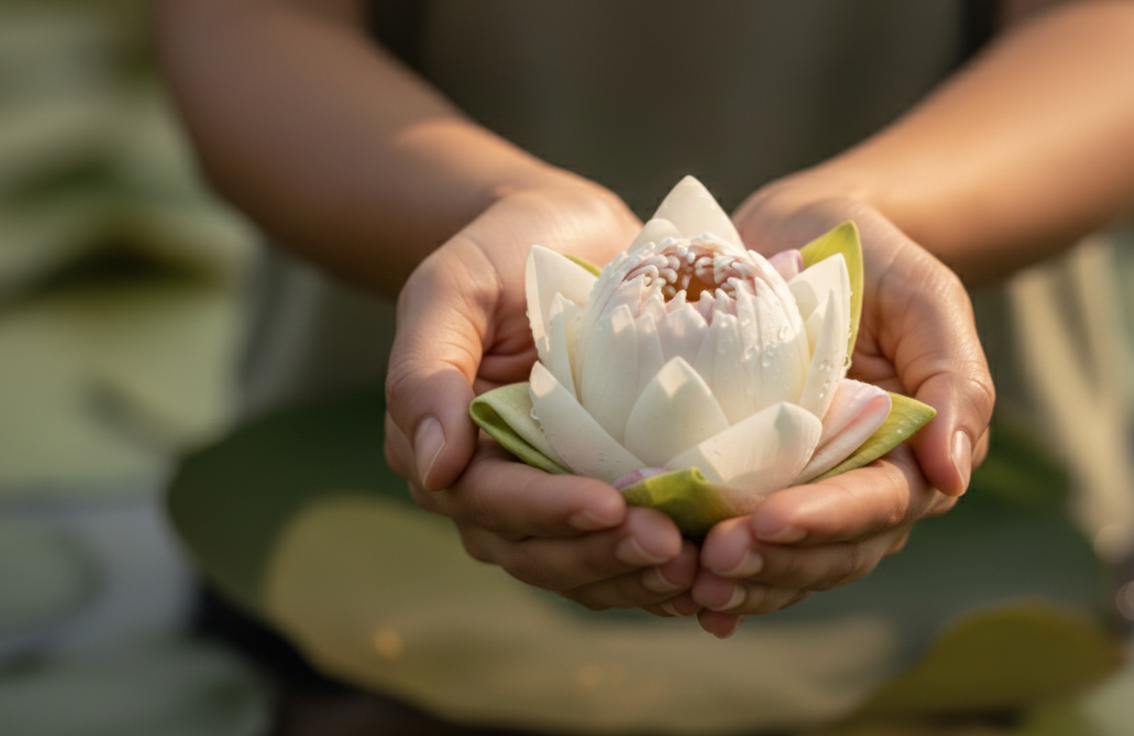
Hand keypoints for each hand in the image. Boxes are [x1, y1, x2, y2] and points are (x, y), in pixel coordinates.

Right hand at [383, 179, 699, 613]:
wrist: (570, 234)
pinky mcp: (605, 492)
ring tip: (696, 568)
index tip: (611, 506)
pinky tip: (709, 570)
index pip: (489, 501)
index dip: (548, 511)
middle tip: (671, 547)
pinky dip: (659, 570)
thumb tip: (434, 468)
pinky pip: (622, 550)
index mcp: (446, 447)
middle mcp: (493, 486)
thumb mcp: (451, 287)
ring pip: (583, 566)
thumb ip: (425, 371)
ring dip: (635, 575)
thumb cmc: (503, 251)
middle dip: (602, 554)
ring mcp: (551, 495)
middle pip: (537, 551)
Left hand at [685, 190, 995, 636]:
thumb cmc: (867, 258)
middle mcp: (864, 483)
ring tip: (691, 583)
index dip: (827, 519)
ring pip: (789, 563)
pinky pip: (745, 545)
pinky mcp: (755, 486)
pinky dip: (718, 573)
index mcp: (914, 450)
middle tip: (715, 559)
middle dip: (777, 563)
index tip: (768, 520)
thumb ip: (956, 378)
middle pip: (833, 552)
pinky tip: (680, 593)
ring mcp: (808, 490)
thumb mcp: (923, 294)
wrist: (793, 234)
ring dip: (746, 582)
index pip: (880, 504)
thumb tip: (953, 475)